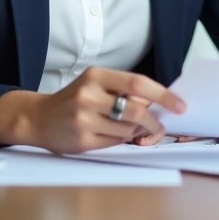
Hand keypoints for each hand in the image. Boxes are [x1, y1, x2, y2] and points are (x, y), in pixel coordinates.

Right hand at [24, 67, 185, 153]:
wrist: (38, 117)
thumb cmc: (75, 98)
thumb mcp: (96, 84)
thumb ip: (124, 90)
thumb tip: (159, 103)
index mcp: (96, 76)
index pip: (137, 84)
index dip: (163, 94)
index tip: (180, 105)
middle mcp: (88, 95)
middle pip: (136, 110)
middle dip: (154, 121)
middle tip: (161, 125)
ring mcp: (83, 119)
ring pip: (127, 129)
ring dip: (137, 131)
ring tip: (131, 128)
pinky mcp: (81, 140)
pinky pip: (114, 143)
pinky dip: (122, 140)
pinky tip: (115, 135)